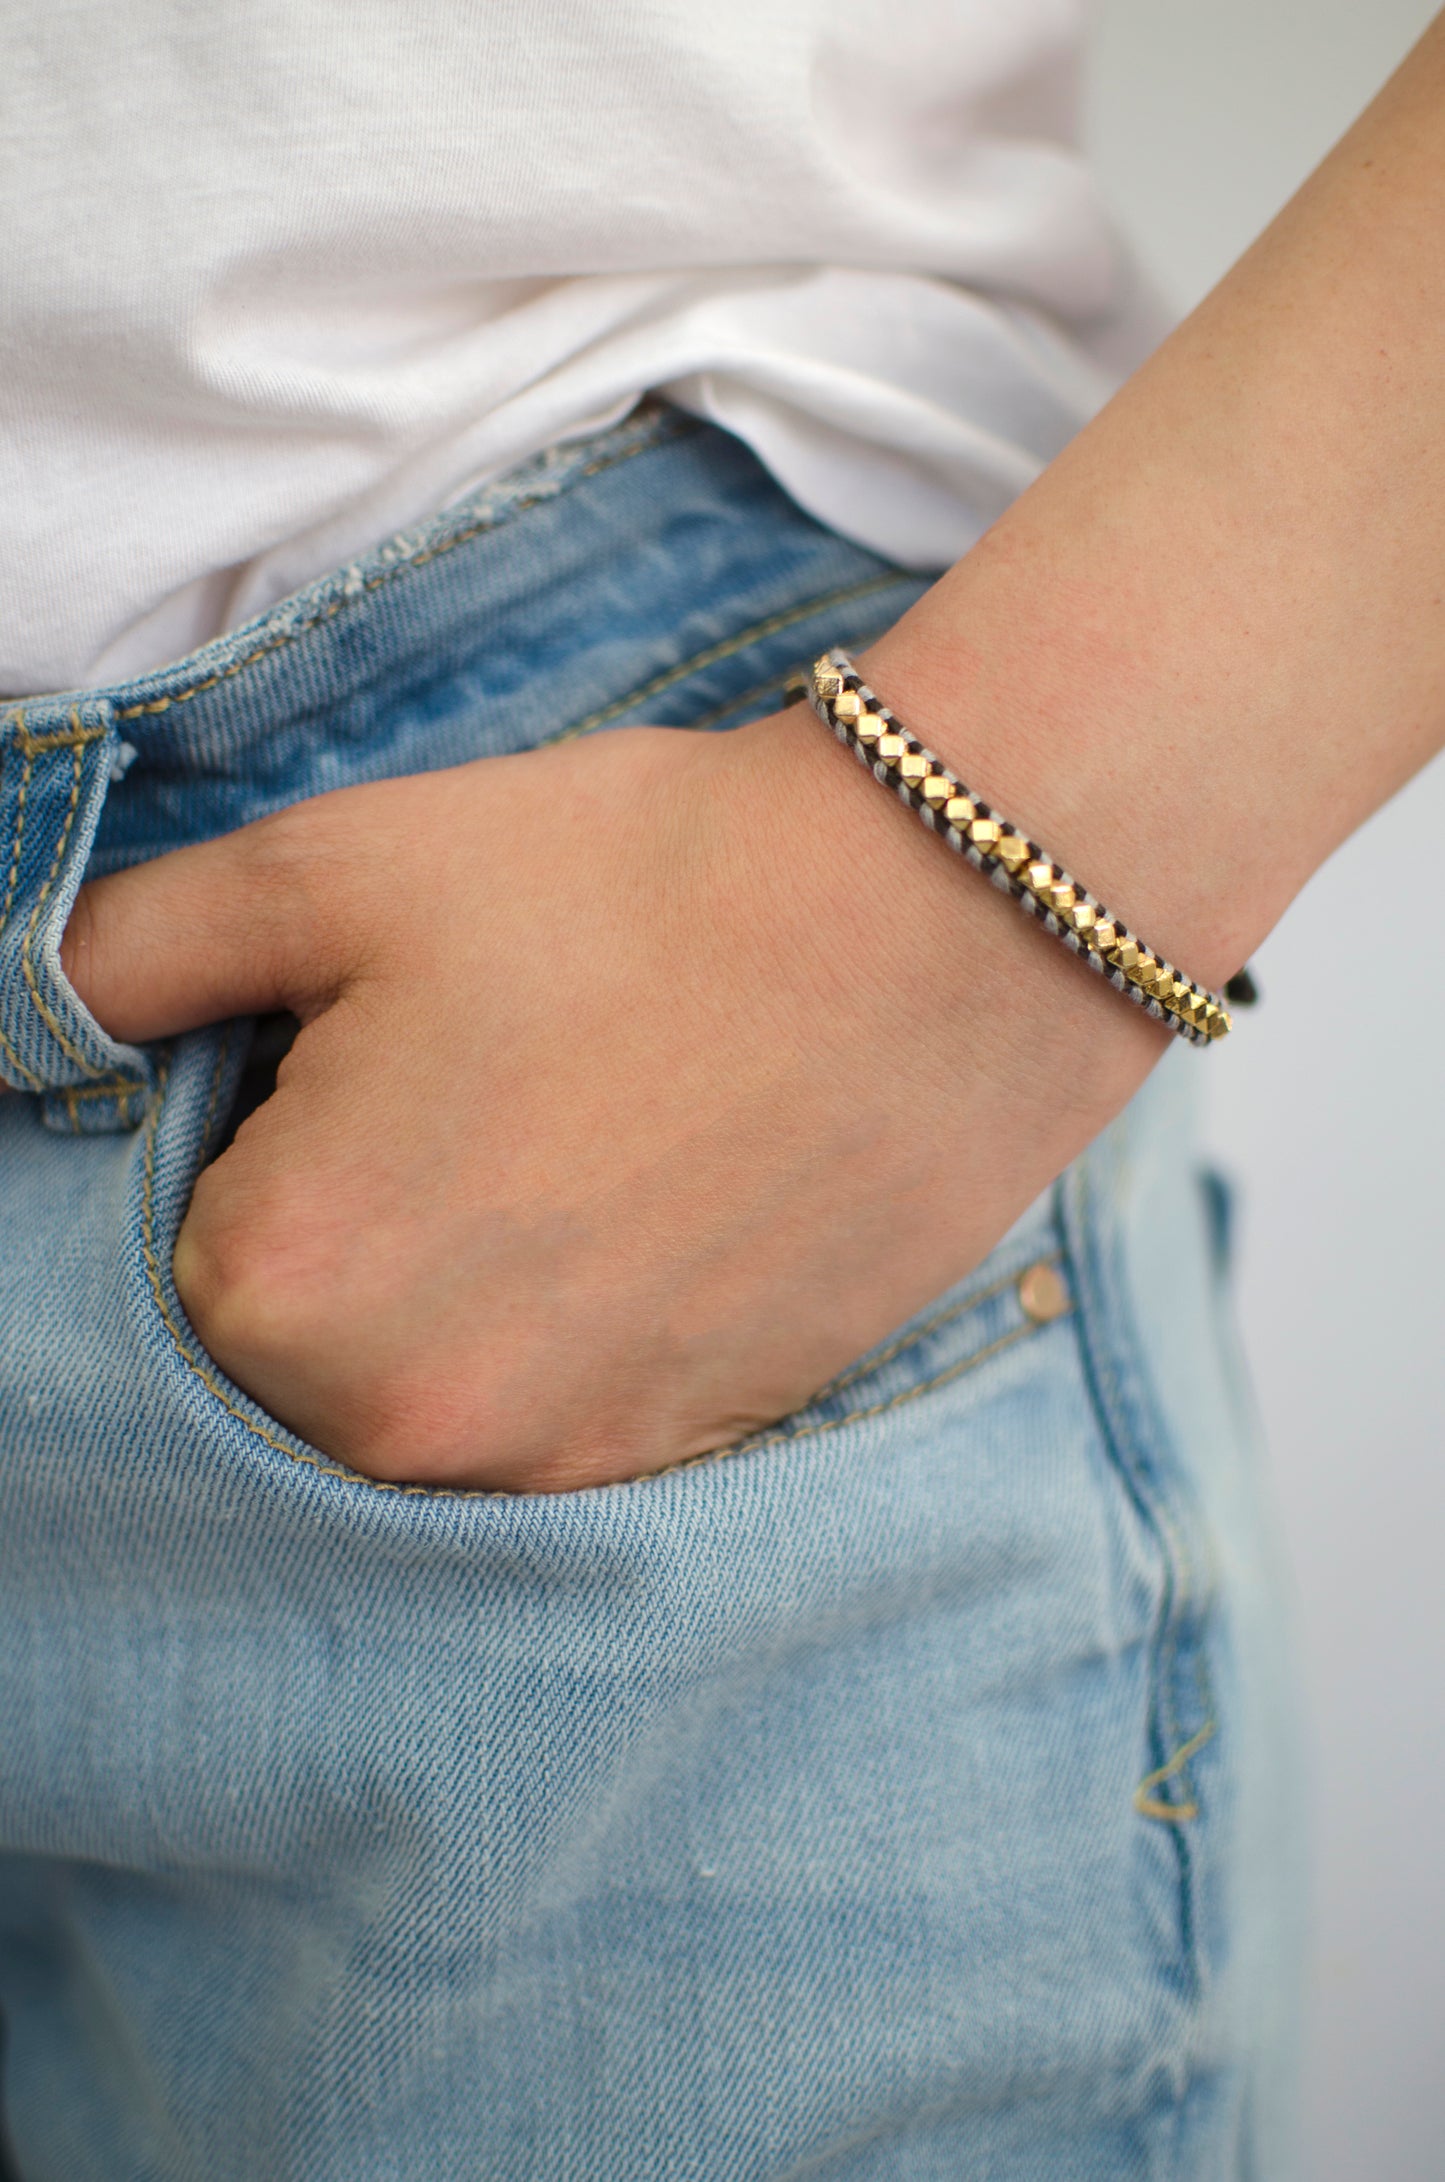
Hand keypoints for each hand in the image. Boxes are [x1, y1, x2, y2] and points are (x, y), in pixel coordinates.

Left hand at [61, 709, 1158, 1490]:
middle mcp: (401, 1425)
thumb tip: (22, 997)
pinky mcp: (677, 1466)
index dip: (284, 1129)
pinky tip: (651, 1210)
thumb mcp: (332, 869)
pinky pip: (550, 1426)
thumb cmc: (632, 885)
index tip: (395, 1047)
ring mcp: (553, 1468)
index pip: (188, 1245)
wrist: (933, 929)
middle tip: (498, 1087)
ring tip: (586, 1141)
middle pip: (298, 1343)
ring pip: (425, 1391)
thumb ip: (123, 955)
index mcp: (279, 1284)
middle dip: (363, 1222)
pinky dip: (568, 1333)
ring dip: (468, 1285)